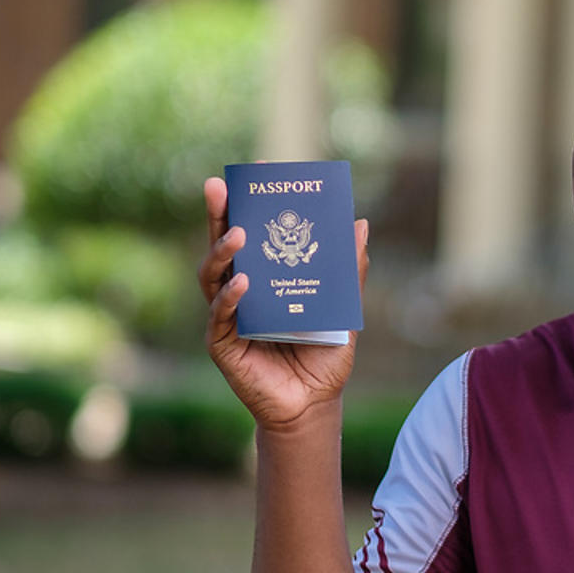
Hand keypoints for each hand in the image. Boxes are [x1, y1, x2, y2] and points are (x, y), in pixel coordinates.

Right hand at [198, 176, 368, 430]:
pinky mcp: (223, 345)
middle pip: (222, 245)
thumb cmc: (324, 355)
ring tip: (239, 232)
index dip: (248, 200)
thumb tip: (360, 224)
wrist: (314, 405)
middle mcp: (240, 293)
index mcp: (264, 278)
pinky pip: (221, 317)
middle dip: (219, 214)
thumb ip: (350, 271)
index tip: (255, 168)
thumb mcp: (344, 310)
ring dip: (222, 252)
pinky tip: (244, 282)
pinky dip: (231, 298)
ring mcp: (227, 318)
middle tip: (219, 185)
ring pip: (213, 277)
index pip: (251, 231)